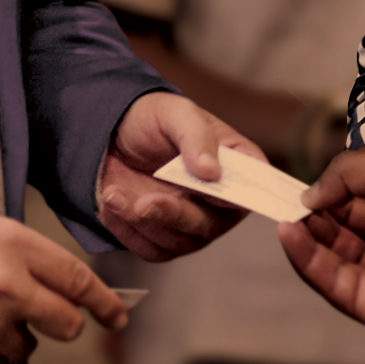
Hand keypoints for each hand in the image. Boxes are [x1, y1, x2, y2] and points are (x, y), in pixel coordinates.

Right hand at [0, 211, 127, 363]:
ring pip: (27, 349)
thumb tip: (80, 293)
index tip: (117, 316)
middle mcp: (6, 287)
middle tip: (45, 315)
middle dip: (64, 324)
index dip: (106, 303)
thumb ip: (38, 261)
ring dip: (15, 337)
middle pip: (66, 325)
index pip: (79, 280)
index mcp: (16, 246)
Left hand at [99, 91, 264, 260]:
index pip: (253, 189)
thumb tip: (211, 171)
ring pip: (179, 242)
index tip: (208, 195)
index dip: (234, 198)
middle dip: (174, 215)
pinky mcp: (164, 239)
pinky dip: (129, 232)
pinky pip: (153, 250)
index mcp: (237, 166)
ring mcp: (194, 224)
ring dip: (143, 222)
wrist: (111, 135)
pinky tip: (112, 204)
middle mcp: (222, 202)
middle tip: (144, 202)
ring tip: (115, 194)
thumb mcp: (174, 113)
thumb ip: (195, 137)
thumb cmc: (153, 118)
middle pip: (210, 224)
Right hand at [278, 149, 364, 332]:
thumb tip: (310, 195)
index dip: (328, 199)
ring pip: (328, 259)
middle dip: (312, 217)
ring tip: (283, 214)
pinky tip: (288, 232)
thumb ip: (344, 174)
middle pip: (338, 236)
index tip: (301, 187)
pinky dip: (304, 257)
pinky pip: (328, 280)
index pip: (354, 211)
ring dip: (303, 236)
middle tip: (285, 199)